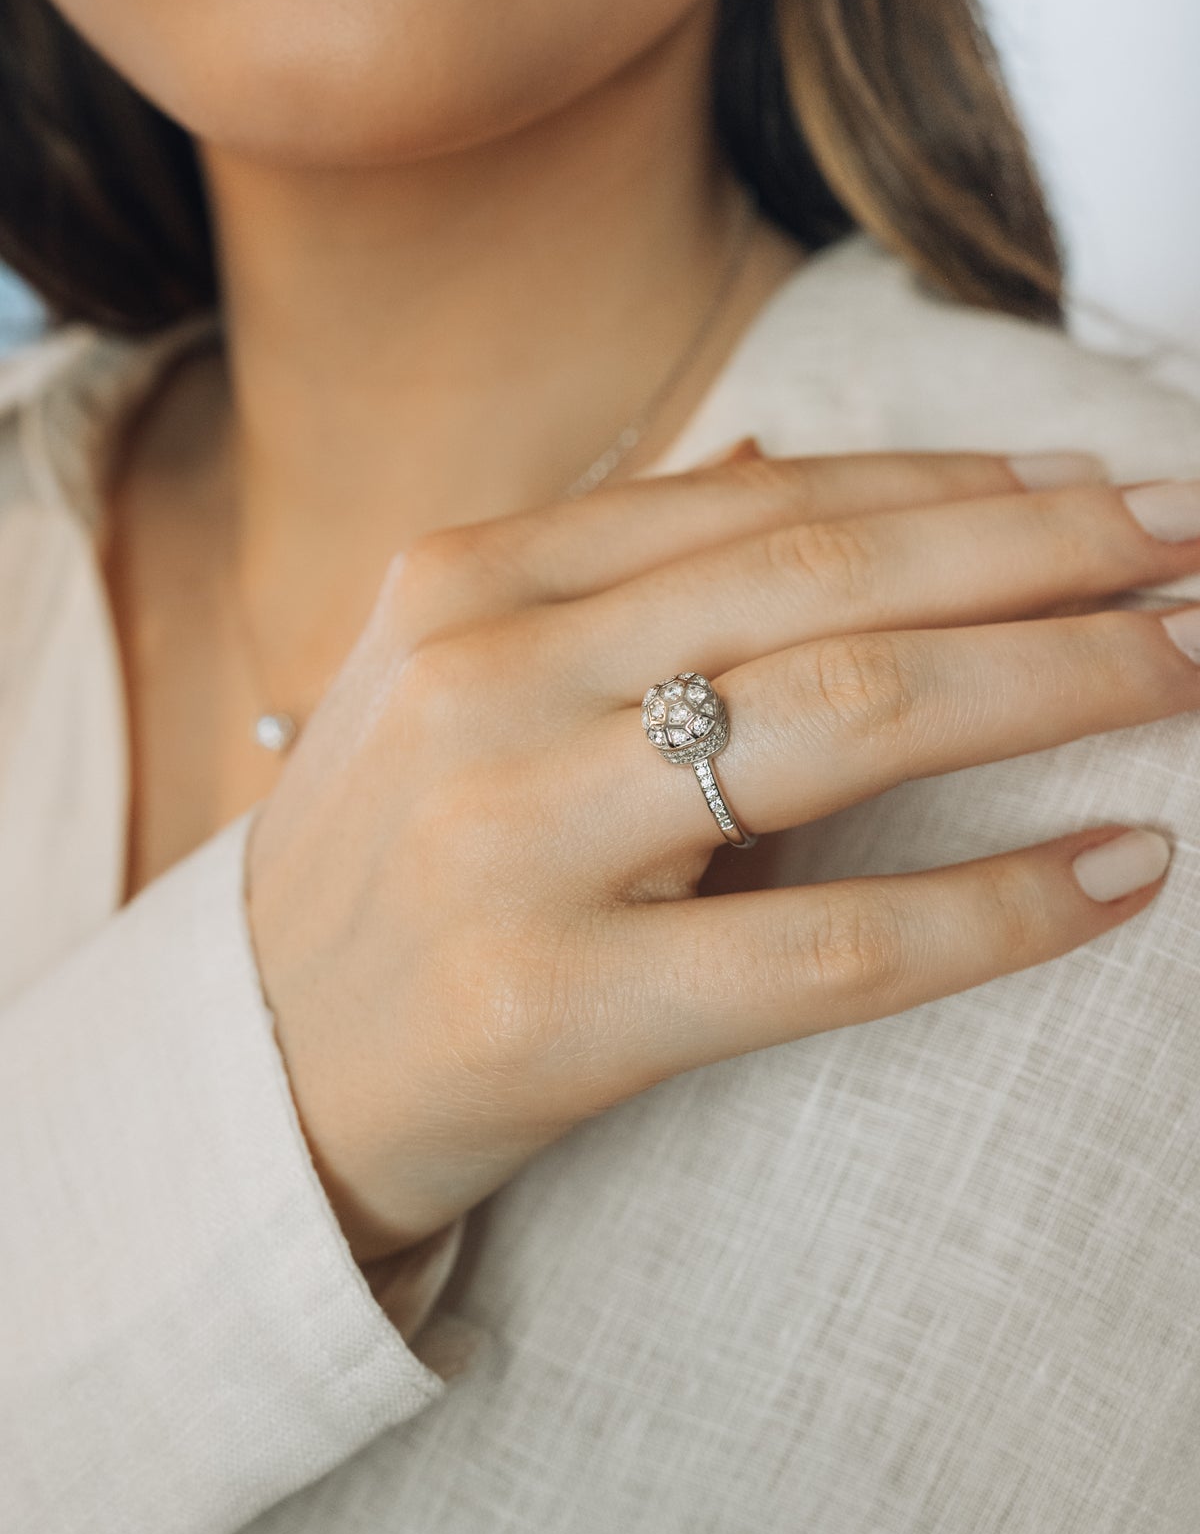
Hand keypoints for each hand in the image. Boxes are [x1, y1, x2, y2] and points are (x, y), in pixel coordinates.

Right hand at [246, 449, 1199, 1261]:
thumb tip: (779, 464)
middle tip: (1198, 542)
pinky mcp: (556, 1005)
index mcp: (468, 579)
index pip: (767, 500)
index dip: (960, 484)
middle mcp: (487, 680)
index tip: (1101, 482)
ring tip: (1191, 666)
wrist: (250, 1070)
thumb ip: (605, 565)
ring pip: (851, 721)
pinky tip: (1124, 870)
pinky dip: (999, 904)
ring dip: (1057, 683)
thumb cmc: (387, 859)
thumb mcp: (453, 673)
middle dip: (1048, 553)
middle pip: (833, 582)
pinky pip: (832, 945)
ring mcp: (515, 839)